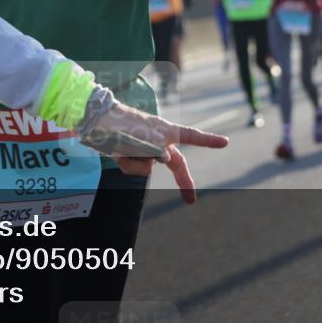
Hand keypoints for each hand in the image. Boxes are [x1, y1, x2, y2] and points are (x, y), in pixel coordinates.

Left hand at [95, 103, 227, 203]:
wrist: (96, 121)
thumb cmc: (125, 126)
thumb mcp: (147, 139)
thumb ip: (161, 151)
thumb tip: (167, 160)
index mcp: (166, 131)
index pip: (193, 136)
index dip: (209, 141)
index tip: (225, 143)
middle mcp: (157, 140)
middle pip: (176, 164)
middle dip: (183, 182)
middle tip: (190, 201)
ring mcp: (144, 149)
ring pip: (148, 168)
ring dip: (137, 163)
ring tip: (125, 147)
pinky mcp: (130, 155)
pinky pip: (134, 168)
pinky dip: (127, 164)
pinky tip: (118, 154)